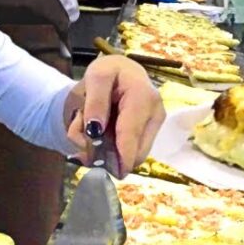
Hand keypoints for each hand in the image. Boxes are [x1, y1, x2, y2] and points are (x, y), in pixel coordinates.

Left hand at [66, 55, 164, 177]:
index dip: (120, 157)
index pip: (131, 133)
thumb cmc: (108, 73)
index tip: (109, 173)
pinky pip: (136, 151)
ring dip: (114, 154)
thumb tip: (95, 130)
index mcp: (142, 96)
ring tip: (96, 137)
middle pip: (136, 151)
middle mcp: (156, 111)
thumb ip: (94, 102)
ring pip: (136, 154)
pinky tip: (107, 138)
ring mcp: (157, 122)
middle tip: (86, 148)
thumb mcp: (95, 77)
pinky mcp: (154, 130)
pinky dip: (119, 151)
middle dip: (111, 156)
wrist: (122, 71)